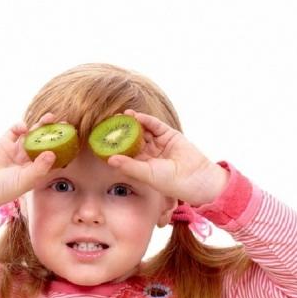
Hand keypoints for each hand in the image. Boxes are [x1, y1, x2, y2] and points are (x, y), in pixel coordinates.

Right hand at [0, 114, 61, 212]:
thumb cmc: (3, 190)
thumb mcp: (25, 181)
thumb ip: (39, 168)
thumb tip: (52, 153)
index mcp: (36, 170)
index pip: (53, 156)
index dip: (63, 146)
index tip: (72, 136)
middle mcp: (27, 159)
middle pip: (44, 142)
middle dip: (54, 133)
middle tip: (65, 123)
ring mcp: (15, 150)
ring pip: (31, 135)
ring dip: (40, 126)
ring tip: (49, 117)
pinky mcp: (3, 143)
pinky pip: (14, 132)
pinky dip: (19, 127)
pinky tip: (24, 127)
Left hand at [106, 110, 228, 205]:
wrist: (196, 178)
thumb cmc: (170, 181)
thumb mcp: (146, 174)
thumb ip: (128, 166)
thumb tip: (109, 159)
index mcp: (140, 164)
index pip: (124, 151)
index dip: (114, 145)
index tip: (101, 138)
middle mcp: (148, 152)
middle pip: (131, 138)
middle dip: (120, 131)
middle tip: (107, 123)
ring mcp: (158, 142)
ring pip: (142, 130)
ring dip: (131, 123)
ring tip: (119, 116)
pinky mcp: (169, 134)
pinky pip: (155, 125)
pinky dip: (145, 120)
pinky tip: (135, 116)